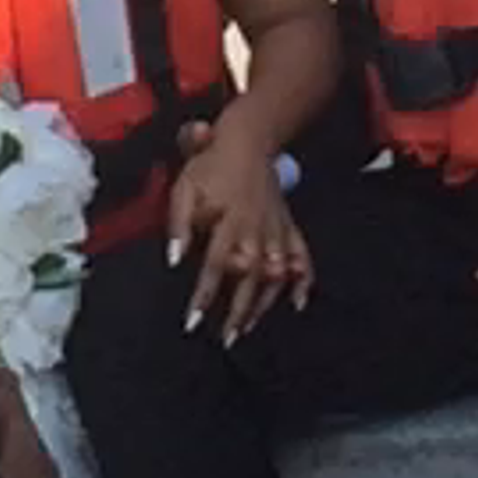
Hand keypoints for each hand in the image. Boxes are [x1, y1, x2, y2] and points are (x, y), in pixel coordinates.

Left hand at [167, 100, 311, 342]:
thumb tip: (174, 260)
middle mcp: (257, 232)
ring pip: (275, 275)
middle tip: (227, 338)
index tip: (193, 322)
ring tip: (248, 329)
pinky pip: (302, 257)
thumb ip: (179, 224)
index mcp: (229, 223)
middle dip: (239, 311)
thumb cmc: (210, 165)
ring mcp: (277, 231)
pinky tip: (299, 302)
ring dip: (263, 304)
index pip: (214, 267)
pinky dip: (304, 280)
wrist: (247, 139)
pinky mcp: (289, 226)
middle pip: (249, 279)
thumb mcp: (184, 188)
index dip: (204, 296)